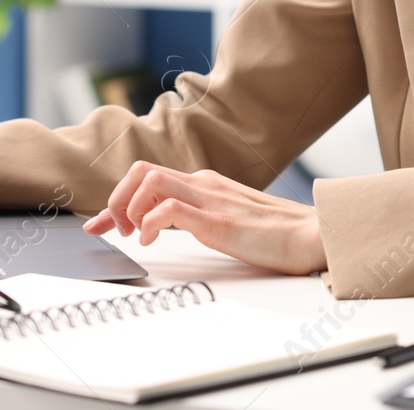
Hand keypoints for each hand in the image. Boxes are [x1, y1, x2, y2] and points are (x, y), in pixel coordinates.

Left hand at [83, 162, 327, 275]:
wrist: (314, 236)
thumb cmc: (277, 234)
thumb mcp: (229, 220)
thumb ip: (201, 216)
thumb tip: (168, 226)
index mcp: (206, 183)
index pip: (148, 176)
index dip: (115, 199)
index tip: (99, 224)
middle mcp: (204, 184)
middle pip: (139, 171)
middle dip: (114, 200)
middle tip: (113, 229)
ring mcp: (210, 199)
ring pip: (149, 181)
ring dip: (128, 208)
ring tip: (133, 235)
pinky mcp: (217, 220)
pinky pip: (168, 208)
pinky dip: (149, 224)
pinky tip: (151, 243)